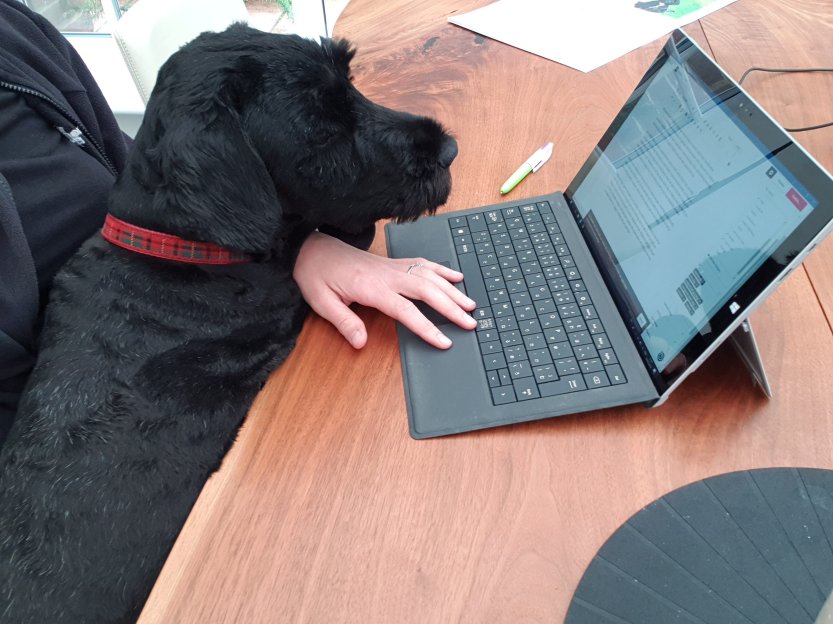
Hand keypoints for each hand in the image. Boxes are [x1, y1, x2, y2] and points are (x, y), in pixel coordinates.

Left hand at [293, 232, 477, 348]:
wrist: (311, 248)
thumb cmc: (315, 274)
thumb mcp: (321, 302)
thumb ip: (343, 322)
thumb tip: (360, 343)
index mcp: (372, 288)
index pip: (406, 311)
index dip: (427, 328)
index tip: (444, 341)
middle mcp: (387, 275)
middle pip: (427, 291)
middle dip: (452, 307)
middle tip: (471, 323)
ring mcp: (392, 266)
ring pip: (430, 276)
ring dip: (452, 289)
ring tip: (471, 304)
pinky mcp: (392, 262)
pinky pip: (422, 264)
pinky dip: (442, 270)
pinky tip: (456, 276)